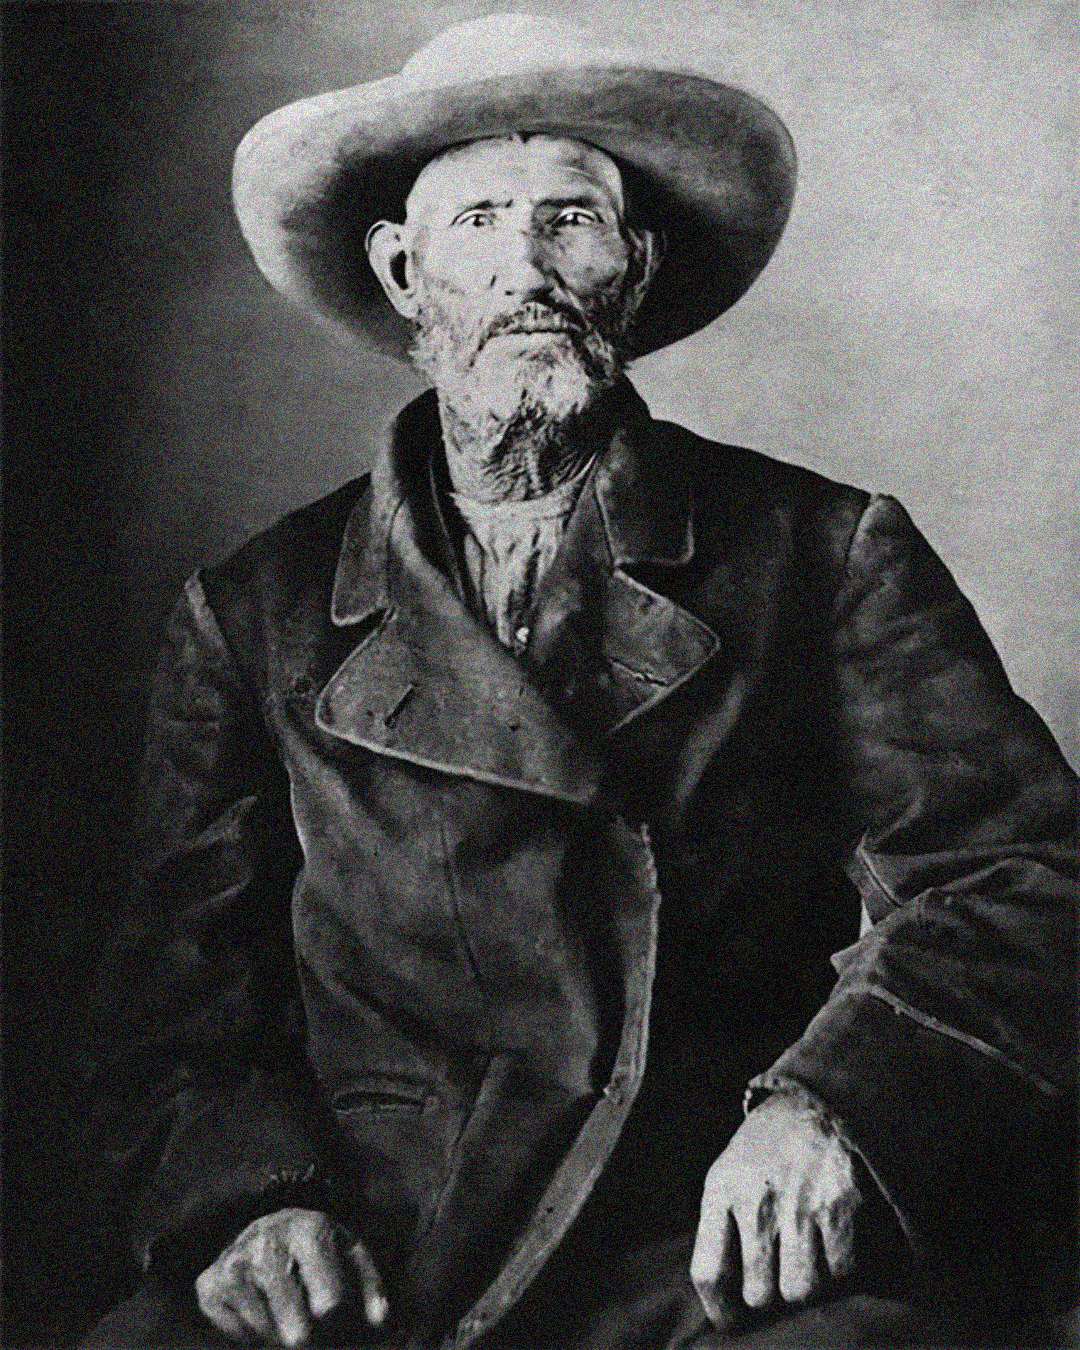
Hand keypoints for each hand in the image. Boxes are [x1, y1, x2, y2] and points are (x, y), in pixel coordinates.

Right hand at [195, 1207, 387, 1344]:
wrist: (266, 1228)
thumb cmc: (317, 1250)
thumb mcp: (350, 1256)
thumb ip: (371, 1288)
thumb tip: (381, 1322)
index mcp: (309, 1230)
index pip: (330, 1305)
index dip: (338, 1321)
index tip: (334, 1315)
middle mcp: (266, 1243)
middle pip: (298, 1332)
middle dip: (310, 1336)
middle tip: (309, 1322)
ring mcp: (233, 1264)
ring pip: (268, 1338)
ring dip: (280, 1335)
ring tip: (285, 1310)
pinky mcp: (208, 1285)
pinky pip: (237, 1338)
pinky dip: (252, 1334)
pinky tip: (260, 1309)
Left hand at [691, 1094, 865, 1327]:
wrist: (816, 1102)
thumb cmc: (766, 1150)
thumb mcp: (728, 1174)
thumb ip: (720, 1228)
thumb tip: (724, 1302)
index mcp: (721, 1189)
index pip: (708, 1273)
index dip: (720, 1311)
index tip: (732, 1320)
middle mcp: (757, 1198)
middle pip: (759, 1294)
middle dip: (771, 1295)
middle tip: (780, 1277)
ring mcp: (800, 1203)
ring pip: (802, 1291)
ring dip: (809, 1286)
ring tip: (809, 1261)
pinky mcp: (841, 1204)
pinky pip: (842, 1273)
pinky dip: (844, 1271)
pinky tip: (836, 1246)